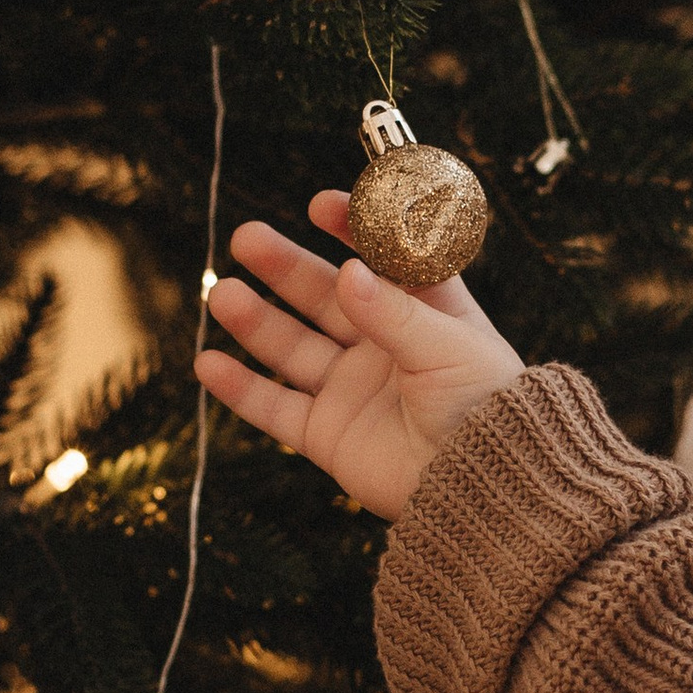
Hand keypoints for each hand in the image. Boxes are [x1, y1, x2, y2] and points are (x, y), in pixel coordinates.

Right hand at [197, 195, 524, 524]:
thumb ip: (393, 312)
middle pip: (323, 296)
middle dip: (284, 267)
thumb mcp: (448, 349)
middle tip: (246, 237)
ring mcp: (351, 389)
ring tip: (223, 295)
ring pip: (292, 347)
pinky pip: (275, 408)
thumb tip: (347, 271)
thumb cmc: (485, 409)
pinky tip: (208, 364)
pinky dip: (241, 389)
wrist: (482, 487)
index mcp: (425, 313)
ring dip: (255, 322)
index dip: (352, 229)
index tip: (320, 205)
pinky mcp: (327, 435)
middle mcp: (383, 345)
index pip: (382, 258)